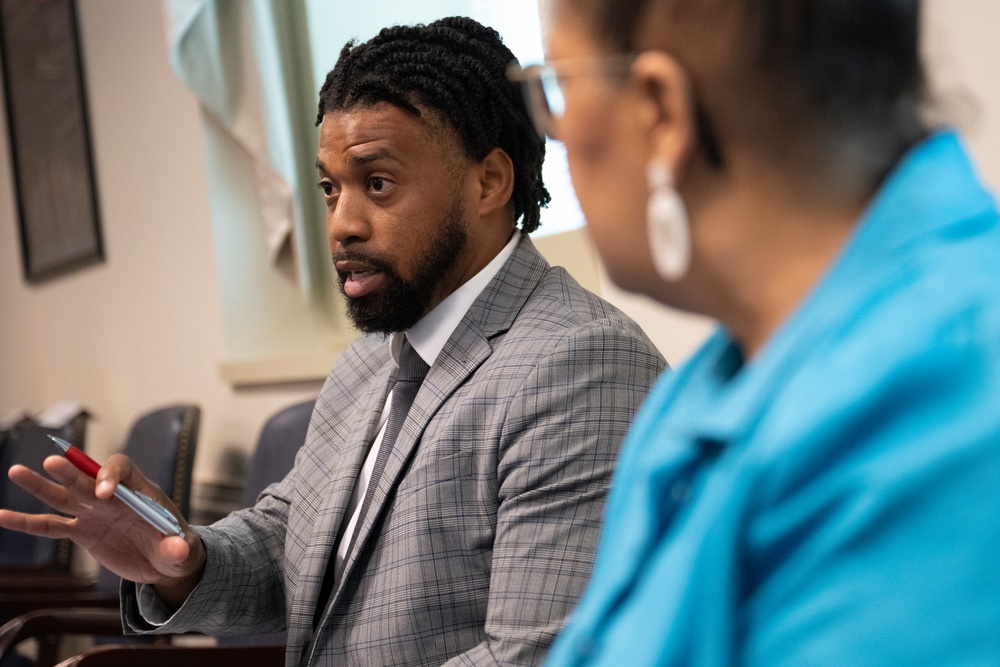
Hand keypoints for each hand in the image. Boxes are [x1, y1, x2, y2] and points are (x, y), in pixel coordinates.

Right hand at [0, 454, 205, 608]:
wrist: (164, 563)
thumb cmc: (178, 549)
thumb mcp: (183, 552)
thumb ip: (179, 549)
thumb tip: (180, 550)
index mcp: (140, 492)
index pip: (123, 471)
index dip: (111, 477)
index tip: (104, 494)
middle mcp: (112, 497)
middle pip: (88, 478)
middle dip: (72, 471)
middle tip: (53, 463)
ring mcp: (94, 513)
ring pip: (63, 496)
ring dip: (40, 485)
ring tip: (15, 472)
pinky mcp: (82, 532)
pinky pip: (50, 527)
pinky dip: (27, 523)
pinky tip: (3, 516)